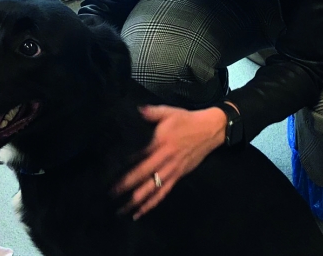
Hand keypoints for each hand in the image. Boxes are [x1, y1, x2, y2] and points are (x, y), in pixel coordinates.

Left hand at [113, 105, 226, 219]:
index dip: (127, 165)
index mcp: (161, 143)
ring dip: (138, 200)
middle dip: (128, 186)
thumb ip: (151, 112)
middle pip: (145, 176)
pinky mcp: (178, 176)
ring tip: (124, 210)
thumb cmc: (187, 120)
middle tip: (112, 194)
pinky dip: (152, 203)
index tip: (112, 173)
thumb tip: (137, 110)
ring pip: (153, 189)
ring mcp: (172, 170)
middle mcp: (166, 159)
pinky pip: (163, 193)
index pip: (141, 157)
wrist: (210, 130)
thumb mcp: (169, 112)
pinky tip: (141, 211)